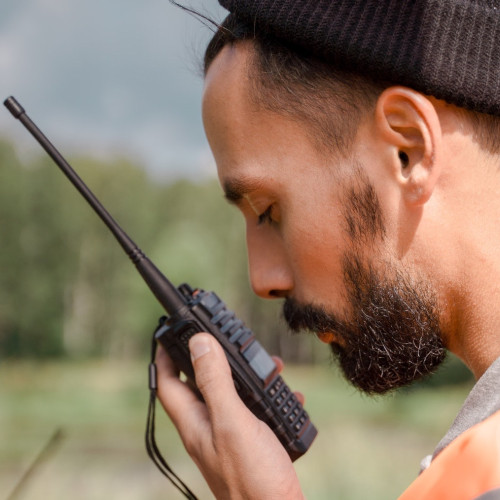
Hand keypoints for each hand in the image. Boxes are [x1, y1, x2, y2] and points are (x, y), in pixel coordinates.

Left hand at [156, 332, 304, 499]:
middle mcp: (206, 427)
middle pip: (199, 383)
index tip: (173, 331)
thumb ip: (215, 382)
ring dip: (246, 375)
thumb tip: (199, 343)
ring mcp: (227, 435)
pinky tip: (286, 394)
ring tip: (269, 365)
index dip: (166, 354)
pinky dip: (267, 395)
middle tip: (228, 340)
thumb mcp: (232, 421)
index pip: (168, 382)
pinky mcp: (248, 442)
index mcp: (194, 422)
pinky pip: (253, 408)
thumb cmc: (251, 478)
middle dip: (214, 358)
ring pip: (230, 393)